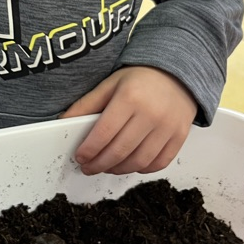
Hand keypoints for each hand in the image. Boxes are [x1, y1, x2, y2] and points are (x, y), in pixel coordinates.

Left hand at [62, 66, 197, 175]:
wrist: (176, 74)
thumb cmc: (140, 80)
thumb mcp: (109, 85)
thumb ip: (87, 105)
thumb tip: (64, 122)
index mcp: (130, 98)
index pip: (104, 133)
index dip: (89, 150)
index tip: (80, 157)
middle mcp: (151, 114)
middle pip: (119, 151)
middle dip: (99, 164)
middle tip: (88, 167)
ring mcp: (168, 127)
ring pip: (138, 161)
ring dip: (118, 169)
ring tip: (106, 167)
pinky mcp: (179, 137)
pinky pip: (158, 163)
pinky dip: (141, 169)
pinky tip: (129, 164)